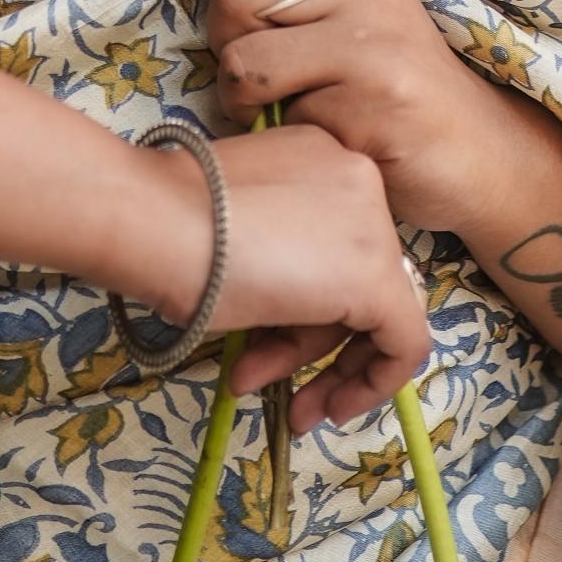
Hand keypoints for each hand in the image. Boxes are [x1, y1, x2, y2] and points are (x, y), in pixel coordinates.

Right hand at [130, 120, 431, 429]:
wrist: (158, 219)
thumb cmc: (170, 220)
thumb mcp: (235, 229)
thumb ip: (273, 255)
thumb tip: (282, 307)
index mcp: (322, 155)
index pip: (332, 242)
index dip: (303, 301)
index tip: (266, 336)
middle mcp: (360, 179)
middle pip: (351, 279)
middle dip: (309, 341)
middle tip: (264, 377)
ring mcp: (374, 227)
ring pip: (371, 313)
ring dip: (320, 366)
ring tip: (278, 402)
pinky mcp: (377, 279)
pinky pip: (403, 342)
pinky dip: (372, 382)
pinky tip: (329, 406)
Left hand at [194, 0, 501, 241]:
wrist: (474, 146)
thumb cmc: (391, 74)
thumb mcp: (353, 4)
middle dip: (223, 38)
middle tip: (253, 66)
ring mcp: (371, 44)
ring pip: (245, 61)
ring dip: (241, 95)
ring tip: (275, 104)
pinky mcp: (372, 105)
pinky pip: (281, 117)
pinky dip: (283, 132)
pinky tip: (317, 133)